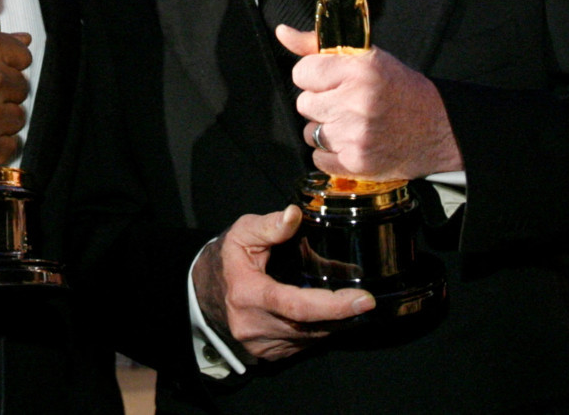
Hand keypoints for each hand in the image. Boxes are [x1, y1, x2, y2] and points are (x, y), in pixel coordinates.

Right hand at [192, 207, 374, 361]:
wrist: (205, 292)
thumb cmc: (228, 259)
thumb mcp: (243, 233)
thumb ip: (270, 225)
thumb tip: (294, 214)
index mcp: (248, 294)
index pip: (296, 305)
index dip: (333, 305)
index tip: (363, 300)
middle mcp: (254, 325)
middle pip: (310, 326)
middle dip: (341, 314)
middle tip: (363, 299)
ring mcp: (262, 344)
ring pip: (311, 338)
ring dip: (332, 322)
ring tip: (344, 300)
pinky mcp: (269, 354)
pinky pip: (304, 345)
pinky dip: (318, 329)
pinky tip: (324, 312)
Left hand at [277, 25, 462, 179]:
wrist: (438, 130)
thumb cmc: (400, 90)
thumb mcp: (367, 58)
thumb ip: (318, 46)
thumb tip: (282, 32)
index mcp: (360, 69)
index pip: (302, 72)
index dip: (315, 77)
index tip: (332, 81)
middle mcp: (356, 101)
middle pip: (304, 103)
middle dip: (321, 103)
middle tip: (347, 103)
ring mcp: (355, 135)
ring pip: (309, 132)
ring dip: (326, 129)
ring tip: (353, 124)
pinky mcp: (356, 163)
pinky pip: (317, 158)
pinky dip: (331, 154)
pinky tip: (353, 143)